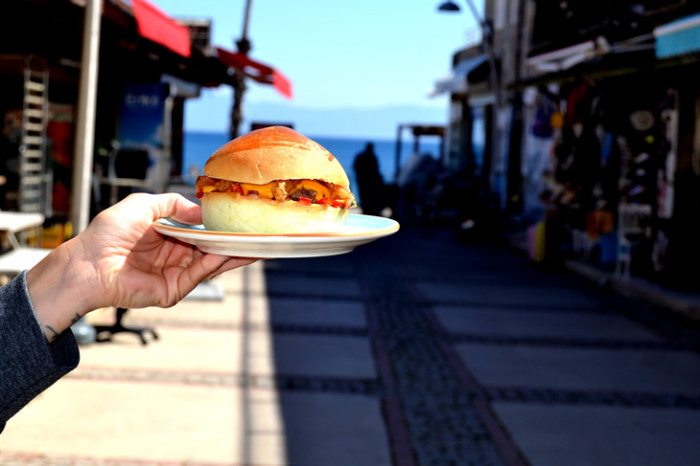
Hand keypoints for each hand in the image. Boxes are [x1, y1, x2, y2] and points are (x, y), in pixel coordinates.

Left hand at [27, 193, 255, 341]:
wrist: (88, 263)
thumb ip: (173, 203)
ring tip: (254, 244)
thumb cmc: (107, 233)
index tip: (238, 221)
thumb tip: (201, 211)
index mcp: (165, 237)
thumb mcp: (143, 204)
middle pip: (210, 250)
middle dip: (233, 243)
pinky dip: (215, 264)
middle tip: (257, 235)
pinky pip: (199, 275)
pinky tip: (228, 252)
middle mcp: (172, 257)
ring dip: (232, 254)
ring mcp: (174, 275)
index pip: (199, 233)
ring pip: (210, 263)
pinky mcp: (172, 291)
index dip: (218, 228)